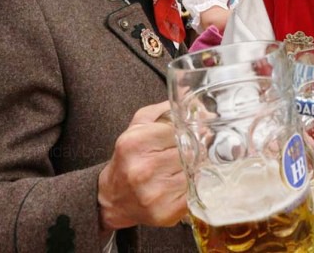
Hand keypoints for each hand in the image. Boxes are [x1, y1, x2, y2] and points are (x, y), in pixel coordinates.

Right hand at [97, 101, 186, 230]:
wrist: (113, 198)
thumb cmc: (130, 157)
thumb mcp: (139, 126)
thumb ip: (165, 109)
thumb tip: (196, 101)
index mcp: (134, 143)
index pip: (179, 130)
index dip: (193, 130)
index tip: (199, 131)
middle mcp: (142, 169)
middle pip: (189, 151)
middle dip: (198, 148)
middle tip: (199, 148)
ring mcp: (154, 193)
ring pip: (195, 171)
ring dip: (199, 166)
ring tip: (193, 164)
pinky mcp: (165, 212)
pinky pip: (194, 192)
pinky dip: (197, 185)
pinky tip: (189, 180)